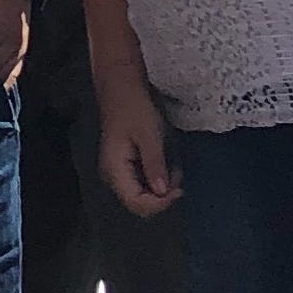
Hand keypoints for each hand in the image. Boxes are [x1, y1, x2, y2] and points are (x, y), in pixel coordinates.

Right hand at [93, 72, 183, 217]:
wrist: (122, 89)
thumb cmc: (135, 108)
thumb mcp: (150, 135)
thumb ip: (155, 165)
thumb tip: (163, 192)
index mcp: (115, 169)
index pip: (136, 202)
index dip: (159, 203)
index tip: (179, 190)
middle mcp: (113, 175)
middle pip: (137, 203)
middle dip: (161, 197)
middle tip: (178, 178)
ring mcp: (118, 171)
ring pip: (141, 195)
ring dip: (162, 188)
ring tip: (174, 169)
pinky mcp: (125, 166)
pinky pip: (142, 183)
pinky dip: (158, 179)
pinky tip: (166, 165)